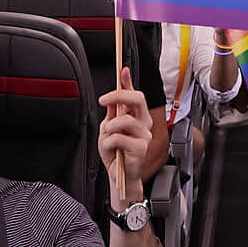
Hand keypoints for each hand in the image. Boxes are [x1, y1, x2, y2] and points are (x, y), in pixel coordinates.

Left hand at [99, 68, 151, 210]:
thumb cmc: (115, 153)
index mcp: (136, 116)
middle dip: (118, 95)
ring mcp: (144, 135)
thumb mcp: (107, 130)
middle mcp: (144, 123)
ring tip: (107, 139)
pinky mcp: (141, 148)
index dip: (128, 81)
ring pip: (124, 120)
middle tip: (103, 100)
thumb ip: (111, 115)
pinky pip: (119, 138)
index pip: (134, 94)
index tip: (122, 70)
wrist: (119, 176)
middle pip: (137, 99)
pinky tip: (111, 150)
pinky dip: (108, 143)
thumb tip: (110, 99)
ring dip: (109, 129)